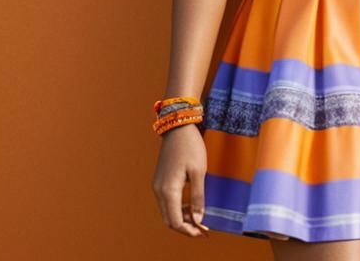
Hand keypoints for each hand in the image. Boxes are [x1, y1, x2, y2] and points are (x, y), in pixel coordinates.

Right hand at [151, 123, 210, 237]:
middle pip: (169, 220)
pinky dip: (177, 208)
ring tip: (198, 216)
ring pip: (167, 211)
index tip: (202, 232)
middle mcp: (159, 191)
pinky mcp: (160, 180)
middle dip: (185, 227)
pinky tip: (190, 204)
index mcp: (168, 190)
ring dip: (181, 217)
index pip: (175, 221)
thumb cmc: (190, 147)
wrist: (177, 127)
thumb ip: (198, 197)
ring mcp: (157, 185)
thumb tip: (198, 219)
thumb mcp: (199, 171)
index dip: (188, 231)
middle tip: (201, 228)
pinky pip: (166, 202)